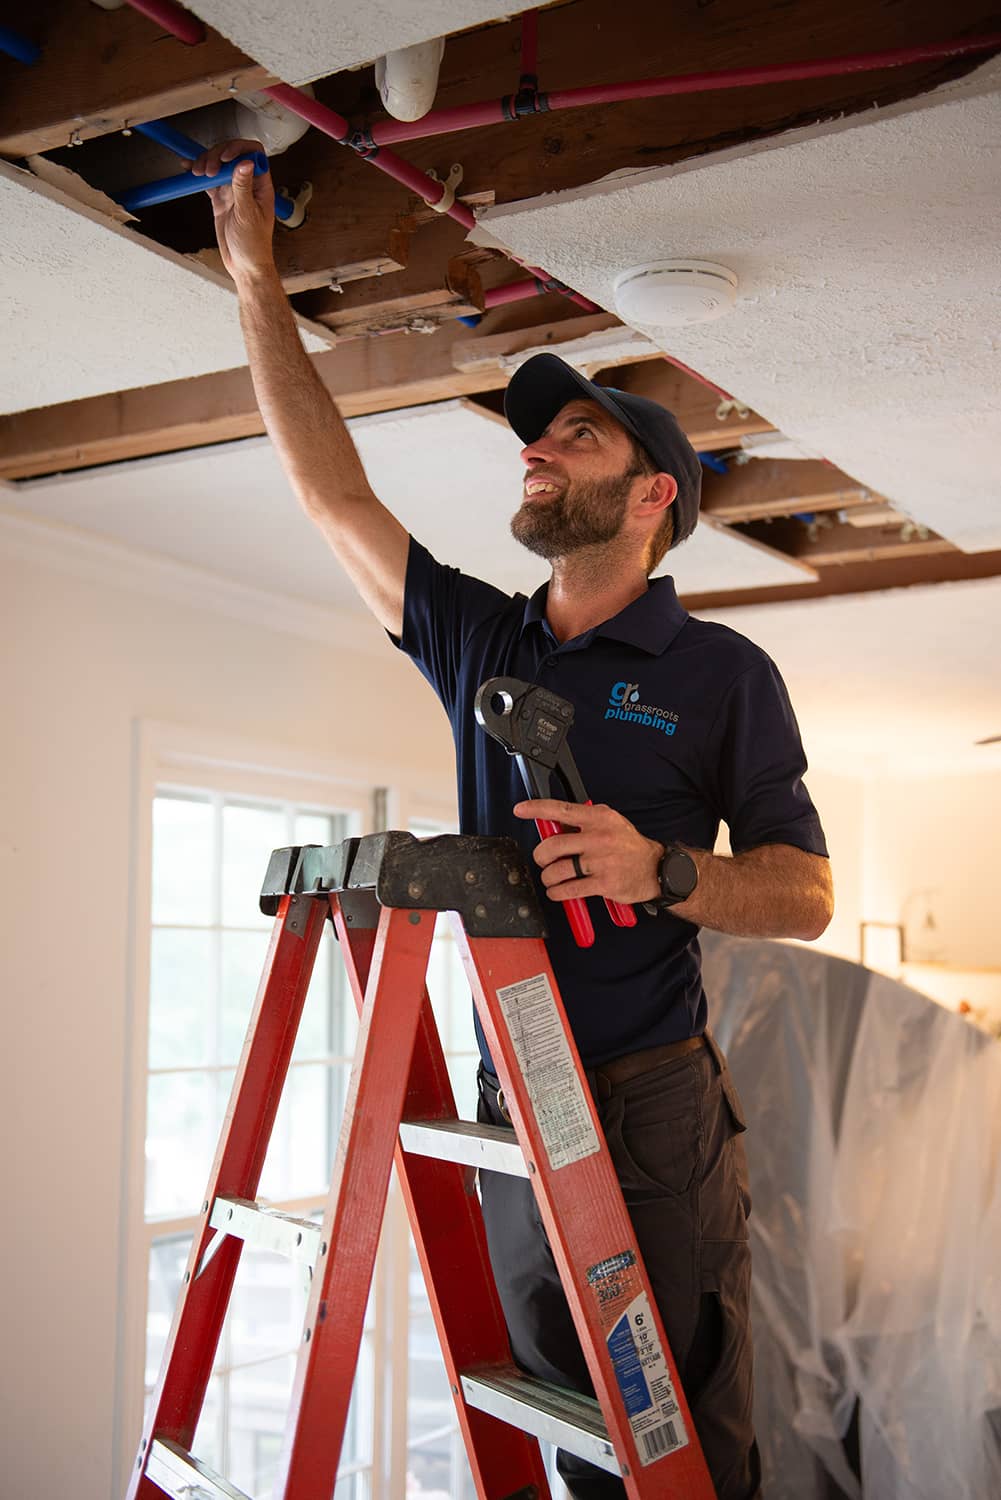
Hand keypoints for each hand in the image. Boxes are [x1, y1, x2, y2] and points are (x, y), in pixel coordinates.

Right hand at [191, 137, 275, 284]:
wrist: (244, 265)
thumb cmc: (254, 245)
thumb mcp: (248, 215)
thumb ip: (243, 188)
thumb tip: (245, 163)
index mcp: (261, 185)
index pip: (253, 153)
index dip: (238, 150)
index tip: (225, 159)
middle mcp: (247, 184)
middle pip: (231, 155)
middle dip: (217, 157)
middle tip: (208, 171)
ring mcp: (232, 191)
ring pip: (218, 166)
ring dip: (205, 164)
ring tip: (197, 173)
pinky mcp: (221, 200)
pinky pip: (208, 182)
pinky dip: (198, 175)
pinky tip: (189, 170)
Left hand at [513, 799, 662, 905]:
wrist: (656, 868)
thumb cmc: (628, 846)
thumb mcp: (610, 823)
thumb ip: (584, 821)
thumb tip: (553, 824)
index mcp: (599, 819)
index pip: (562, 810)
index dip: (537, 809)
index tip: (520, 810)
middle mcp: (599, 838)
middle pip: (552, 846)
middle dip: (541, 856)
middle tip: (543, 860)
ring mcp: (601, 862)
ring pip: (556, 871)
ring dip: (548, 877)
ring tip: (553, 878)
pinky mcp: (603, 884)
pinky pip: (568, 890)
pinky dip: (557, 892)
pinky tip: (559, 891)